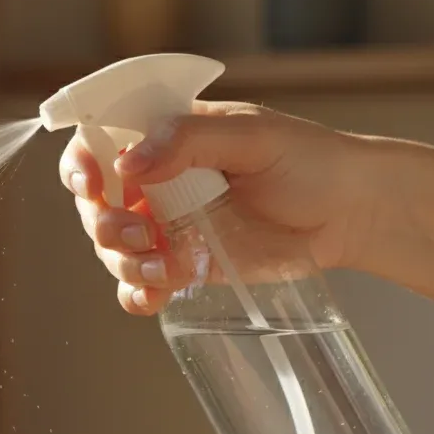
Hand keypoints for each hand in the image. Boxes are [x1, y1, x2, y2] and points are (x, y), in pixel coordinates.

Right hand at [60, 101, 382, 314]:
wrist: (351, 213)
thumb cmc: (310, 160)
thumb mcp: (253, 137)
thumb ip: (188, 141)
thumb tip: (127, 164)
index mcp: (165, 138)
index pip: (98, 143)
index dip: (82, 164)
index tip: (94, 183)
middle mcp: (157, 182)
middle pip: (96, 204)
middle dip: (104, 222)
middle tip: (140, 231)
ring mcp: (168, 226)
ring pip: (113, 249)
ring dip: (124, 262)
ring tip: (164, 267)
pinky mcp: (184, 266)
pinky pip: (141, 286)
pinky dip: (137, 294)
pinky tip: (154, 296)